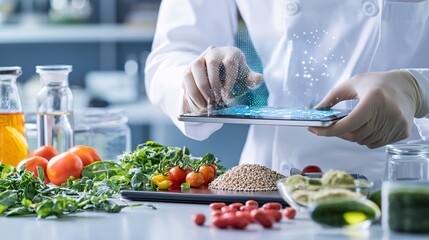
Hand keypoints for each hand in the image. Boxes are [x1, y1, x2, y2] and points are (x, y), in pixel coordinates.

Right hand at [183, 46, 262, 111]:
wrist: (220, 78)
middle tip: (216, 100)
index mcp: (232, 53)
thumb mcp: (245, 80)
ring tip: (207, 102)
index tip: (227, 96)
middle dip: (213, 83)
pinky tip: (200, 102)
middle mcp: (215, 51)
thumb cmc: (236, 79)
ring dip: (200, 86)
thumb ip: (252, 80)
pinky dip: (192, 90)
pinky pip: (187, 76)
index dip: (229, 80)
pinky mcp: (190, 67)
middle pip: (212, 62)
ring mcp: (201, 57)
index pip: (230, 63)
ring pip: (196, 66)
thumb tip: (258, 78)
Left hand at [308, 70, 422, 148]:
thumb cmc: (377, 84)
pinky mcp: (402, 132)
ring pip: (364, 141)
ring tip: (354, 122)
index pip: (349, 123)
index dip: (331, 130)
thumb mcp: (352, 83)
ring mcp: (397, 124)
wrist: (407, 87)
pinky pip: (376, 143)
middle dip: (340, 133)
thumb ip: (332, 97)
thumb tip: (316, 111)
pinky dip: (367, 138)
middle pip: (355, 135)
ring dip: (354, 135)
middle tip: (332, 126)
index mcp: (375, 99)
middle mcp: (388, 113)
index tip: (316, 130)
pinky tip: (368, 125)